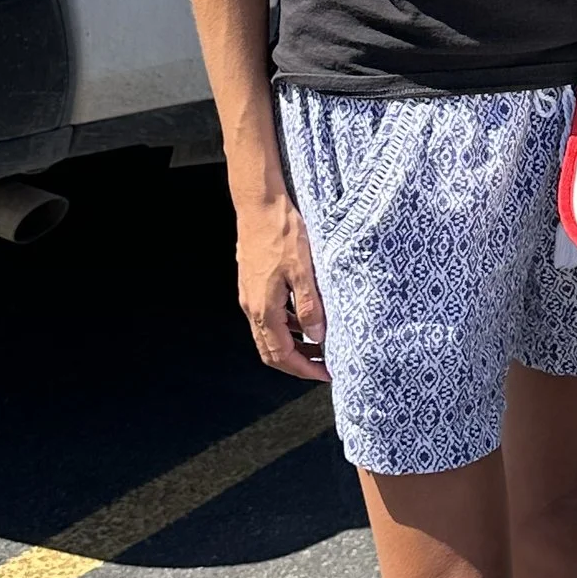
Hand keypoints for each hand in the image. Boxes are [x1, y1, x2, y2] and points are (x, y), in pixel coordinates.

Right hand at [236, 190, 330, 384]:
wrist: (259, 204)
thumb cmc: (282, 233)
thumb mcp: (304, 270)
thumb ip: (311, 307)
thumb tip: (318, 337)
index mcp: (265, 309)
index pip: (282, 355)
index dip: (304, 369)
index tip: (326, 373)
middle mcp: (253, 306)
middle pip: (271, 351)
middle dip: (297, 363)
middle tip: (324, 365)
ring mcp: (250, 295)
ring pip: (269, 334)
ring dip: (293, 345)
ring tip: (320, 343)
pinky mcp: (253, 283)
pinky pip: (269, 316)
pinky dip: (287, 325)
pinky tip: (306, 317)